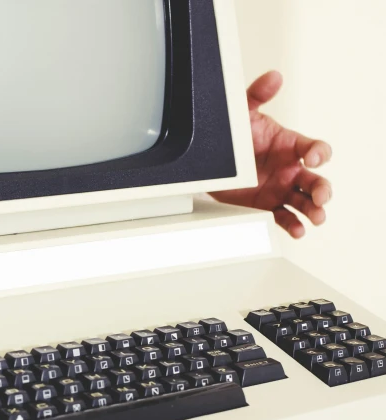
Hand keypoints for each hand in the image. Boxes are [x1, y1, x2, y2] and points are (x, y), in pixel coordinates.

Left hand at [211, 71, 332, 237]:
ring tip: (316, 217)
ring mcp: (281, 187)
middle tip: (321, 197)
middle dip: (323, 189)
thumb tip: (274, 76)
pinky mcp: (268, 203)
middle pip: (316, 180)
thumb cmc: (234, 134)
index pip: (315, 149)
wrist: (210, 159)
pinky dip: (292, 225)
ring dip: (314, 210)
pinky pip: (284, 216)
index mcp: (290, 146)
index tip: (311, 159)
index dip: (318, 154)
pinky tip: (297, 230)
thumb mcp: (243, 113)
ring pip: (305, 201)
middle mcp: (290, 168)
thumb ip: (258, 94)